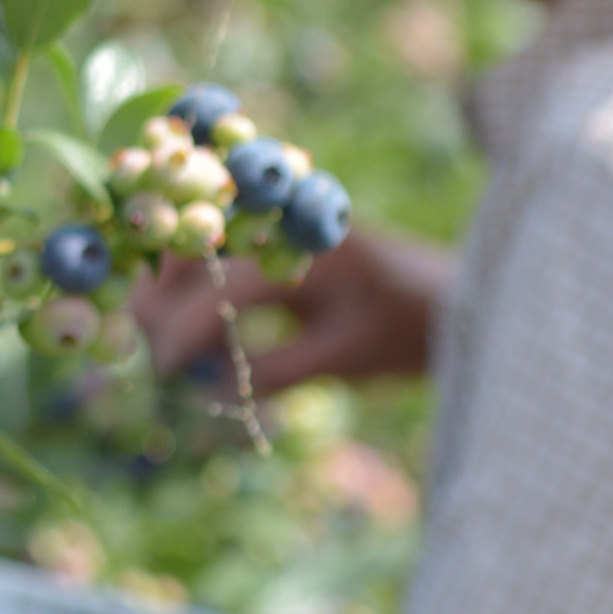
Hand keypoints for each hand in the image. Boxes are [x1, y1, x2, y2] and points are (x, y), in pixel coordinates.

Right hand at [133, 228, 454, 391]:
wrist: (450, 298)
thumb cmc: (406, 330)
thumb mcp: (343, 358)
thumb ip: (274, 372)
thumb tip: (205, 393)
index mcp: (303, 248)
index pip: (221, 288)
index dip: (184, 334)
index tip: (165, 373)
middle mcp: (280, 220)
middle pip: (188, 254)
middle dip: (162, 308)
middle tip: (164, 362)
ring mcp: (270, 221)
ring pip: (190, 251)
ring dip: (169, 296)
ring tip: (178, 348)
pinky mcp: (266, 233)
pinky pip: (209, 256)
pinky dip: (190, 288)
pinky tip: (195, 328)